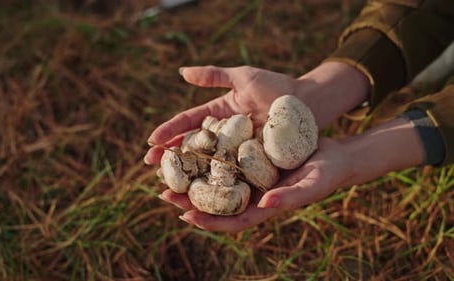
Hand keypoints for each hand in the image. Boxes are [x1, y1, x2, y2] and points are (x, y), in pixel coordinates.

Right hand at [144, 62, 370, 164]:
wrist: (310, 102)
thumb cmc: (277, 87)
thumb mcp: (243, 77)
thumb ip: (213, 75)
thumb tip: (181, 72)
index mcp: (218, 115)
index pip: (188, 124)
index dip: (169, 132)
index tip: (151, 141)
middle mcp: (224, 136)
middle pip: (192, 148)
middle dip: (171, 157)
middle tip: (151, 166)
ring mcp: (237, 152)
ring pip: (207, 165)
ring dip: (187, 175)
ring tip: (168, 184)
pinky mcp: (252, 165)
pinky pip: (229, 175)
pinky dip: (213, 185)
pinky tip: (199, 193)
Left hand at [159, 118, 423, 232]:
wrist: (334, 155)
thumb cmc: (327, 174)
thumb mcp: (312, 185)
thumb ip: (291, 196)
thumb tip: (265, 203)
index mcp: (264, 207)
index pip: (232, 222)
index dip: (209, 221)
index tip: (185, 215)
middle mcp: (253, 195)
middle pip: (216, 203)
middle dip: (189, 200)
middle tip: (163, 193)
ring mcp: (251, 178)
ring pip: (216, 182)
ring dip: (193, 178)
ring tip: (167, 172)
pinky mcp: (251, 161)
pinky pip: (225, 161)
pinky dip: (208, 158)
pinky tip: (192, 147)